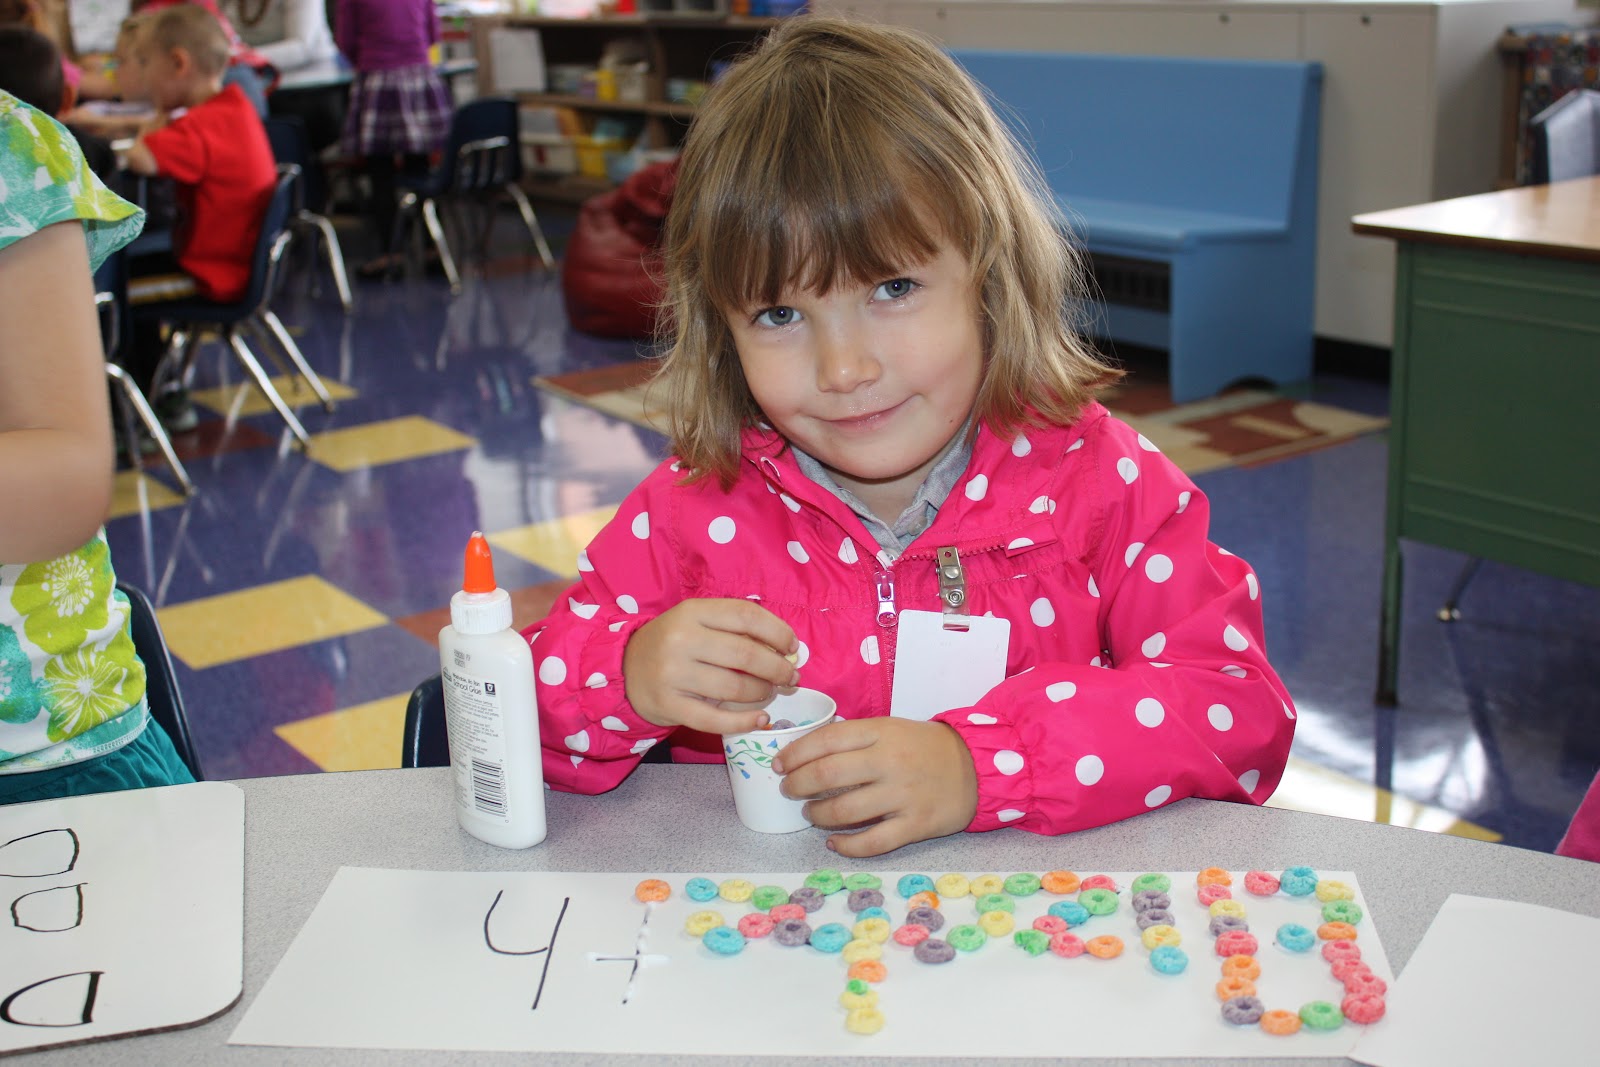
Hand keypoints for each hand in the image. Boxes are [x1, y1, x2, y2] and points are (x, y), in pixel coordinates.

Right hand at [623, 598, 798, 734]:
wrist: (624, 668)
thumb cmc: (673, 643)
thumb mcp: (697, 621)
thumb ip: (735, 628)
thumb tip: (787, 648)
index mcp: (693, 611)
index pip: (746, 616)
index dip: (777, 632)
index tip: (792, 646)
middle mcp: (681, 640)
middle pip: (746, 655)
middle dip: (778, 668)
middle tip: (790, 677)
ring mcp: (672, 674)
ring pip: (734, 689)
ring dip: (762, 693)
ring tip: (769, 693)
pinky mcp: (668, 705)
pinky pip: (714, 720)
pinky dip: (744, 722)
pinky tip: (760, 719)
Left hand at [773, 718, 977, 857]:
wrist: (975, 767)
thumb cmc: (923, 747)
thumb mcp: (891, 729)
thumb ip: (855, 739)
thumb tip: (806, 753)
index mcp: (881, 732)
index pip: (826, 740)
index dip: (795, 754)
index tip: (780, 765)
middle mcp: (889, 762)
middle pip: (828, 775)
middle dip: (798, 785)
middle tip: (789, 790)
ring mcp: (903, 795)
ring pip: (845, 811)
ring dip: (818, 815)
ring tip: (811, 814)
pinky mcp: (915, 825)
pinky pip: (872, 842)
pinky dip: (846, 846)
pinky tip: (833, 842)